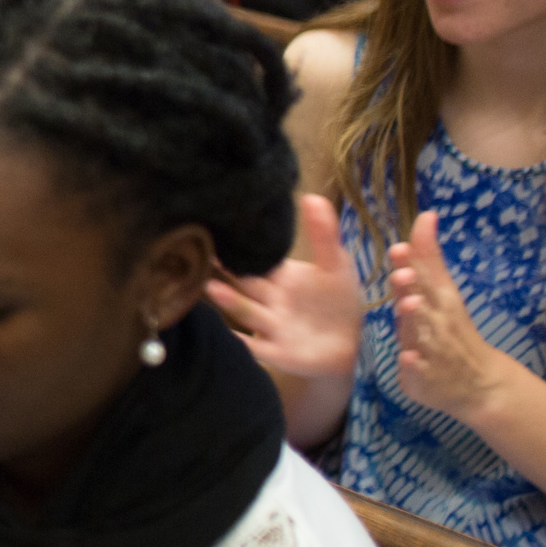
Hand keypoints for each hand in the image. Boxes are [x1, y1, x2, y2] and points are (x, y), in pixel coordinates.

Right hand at [205, 192, 363, 381]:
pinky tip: (226, 337)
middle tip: (196, 256)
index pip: (253, 259)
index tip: (209, 229)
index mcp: (278, 276)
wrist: (348, 344)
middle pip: (242, 283)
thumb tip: (311, 195)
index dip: (235, 247)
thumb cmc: (338, 301)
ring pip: (247, 311)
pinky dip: (242, 343)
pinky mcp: (277, 351)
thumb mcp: (336, 264)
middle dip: (221, 272)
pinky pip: (256, 347)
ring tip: (211, 288)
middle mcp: (267, 299)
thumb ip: (323, 234)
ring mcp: (269, 326)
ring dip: (230, 301)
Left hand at [390, 210, 515, 423]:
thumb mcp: (441, 293)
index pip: (424, 278)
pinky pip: (417, 372)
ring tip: (409, 304)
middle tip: (402, 272)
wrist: (478, 383)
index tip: (398, 247)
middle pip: (423, 303)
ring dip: (416, 320)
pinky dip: (413, 365)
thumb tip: (425, 215)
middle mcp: (436, 323)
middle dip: (413, 288)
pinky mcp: (423, 378)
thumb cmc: (451, 329)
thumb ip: (428, 257)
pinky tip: (406, 358)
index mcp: (438, 301)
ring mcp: (431, 351)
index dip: (412, 263)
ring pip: (421, 334)